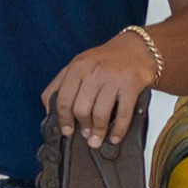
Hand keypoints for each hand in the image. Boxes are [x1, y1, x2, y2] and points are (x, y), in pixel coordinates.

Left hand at [44, 26, 165, 143]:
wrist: (138, 48)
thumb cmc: (108, 59)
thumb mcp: (80, 64)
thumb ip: (61, 83)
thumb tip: (49, 109)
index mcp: (77, 67)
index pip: (63, 99)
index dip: (63, 119)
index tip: (66, 130)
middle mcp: (93, 71)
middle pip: (80, 109)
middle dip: (82, 127)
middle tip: (85, 135)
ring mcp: (113, 79)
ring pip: (100, 114)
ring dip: (98, 132)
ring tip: (97, 139)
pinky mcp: (131, 86)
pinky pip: (122, 114)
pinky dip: (118, 130)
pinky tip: (115, 137)